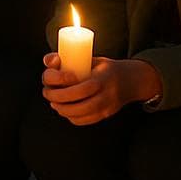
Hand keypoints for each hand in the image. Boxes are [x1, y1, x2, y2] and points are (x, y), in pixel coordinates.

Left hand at [41, 54, 160, 125]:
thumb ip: (70, 60)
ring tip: (54, 102)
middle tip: (48, 94)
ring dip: (61, 109)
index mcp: (103, 78)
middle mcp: (107, 95)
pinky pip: (84, 120)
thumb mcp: (92, 58)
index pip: (82, 88)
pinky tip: (65, 109)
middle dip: (58, 100)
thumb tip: (51, 62)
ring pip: (79, 115)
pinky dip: (71, 116)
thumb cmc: (106, 68)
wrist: (132, 80)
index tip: (59, 81)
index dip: (66, 87)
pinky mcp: (106, 115)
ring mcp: (107, 107)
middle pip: (78, 105)